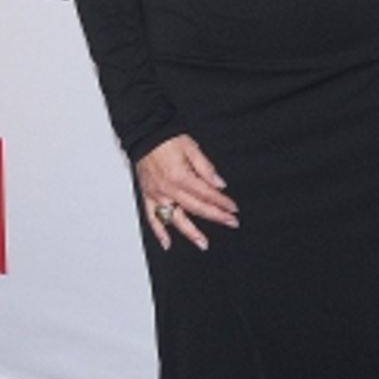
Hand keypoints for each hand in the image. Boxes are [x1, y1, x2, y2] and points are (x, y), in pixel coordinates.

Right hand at [136, 135, 238, 251]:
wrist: (145, 135)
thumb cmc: (166, 140)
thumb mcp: (191, 148)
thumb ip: (206, 168)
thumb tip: (219, 184)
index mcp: (180, 176)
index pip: (206, 194)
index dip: (222, 202)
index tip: (233, 208)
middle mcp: (168, 189)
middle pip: (196, 208)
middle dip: (215, 216)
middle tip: (230, 223)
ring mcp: (157, 195)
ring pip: (175, 219)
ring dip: (190, 233)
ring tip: (203, 243)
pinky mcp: (148, 196)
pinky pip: (152, 218)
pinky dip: (159, 232)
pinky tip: (167, 243)